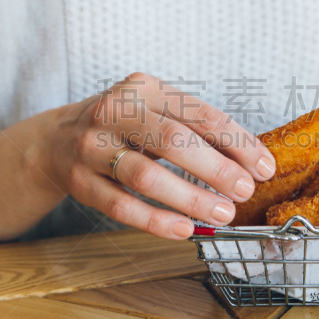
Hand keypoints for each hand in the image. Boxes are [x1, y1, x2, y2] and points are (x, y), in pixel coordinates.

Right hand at [38, 73, 274, 239]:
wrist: (55, 139)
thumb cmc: (124, 126)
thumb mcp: (155, 111)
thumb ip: (195, 129)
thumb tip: (250, 163)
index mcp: (144, 88)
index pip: (199, 113)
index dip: (237, 141)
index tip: (264, 167)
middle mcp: (114, 111)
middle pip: (172, 141)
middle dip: (216, 169)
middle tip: (244, 192)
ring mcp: (92, 146)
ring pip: (145, 177)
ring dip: (189, 198)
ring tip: (222, 213)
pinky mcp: (80, 181)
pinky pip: (121, 206)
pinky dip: (155, 221)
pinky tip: (184, 230)